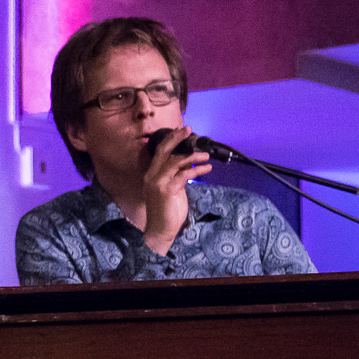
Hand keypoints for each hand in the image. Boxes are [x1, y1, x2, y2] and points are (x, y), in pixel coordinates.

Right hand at [141, 125, 209, 255]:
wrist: (160, 229)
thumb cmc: (166, 210)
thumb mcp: (172, 189)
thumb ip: (177, 175)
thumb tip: (189, 163)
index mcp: (151, 175)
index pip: (160, 152)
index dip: (170, 140)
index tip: (181, 130)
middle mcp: (152, 176)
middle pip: (164, 151)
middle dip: (176, 138)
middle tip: (188, 129)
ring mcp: (158, 183)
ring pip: (175, 161)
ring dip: (193, 156)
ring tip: (206, 156)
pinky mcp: (167, 190)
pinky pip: (184, 174)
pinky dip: (197, 170)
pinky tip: (207, 168)